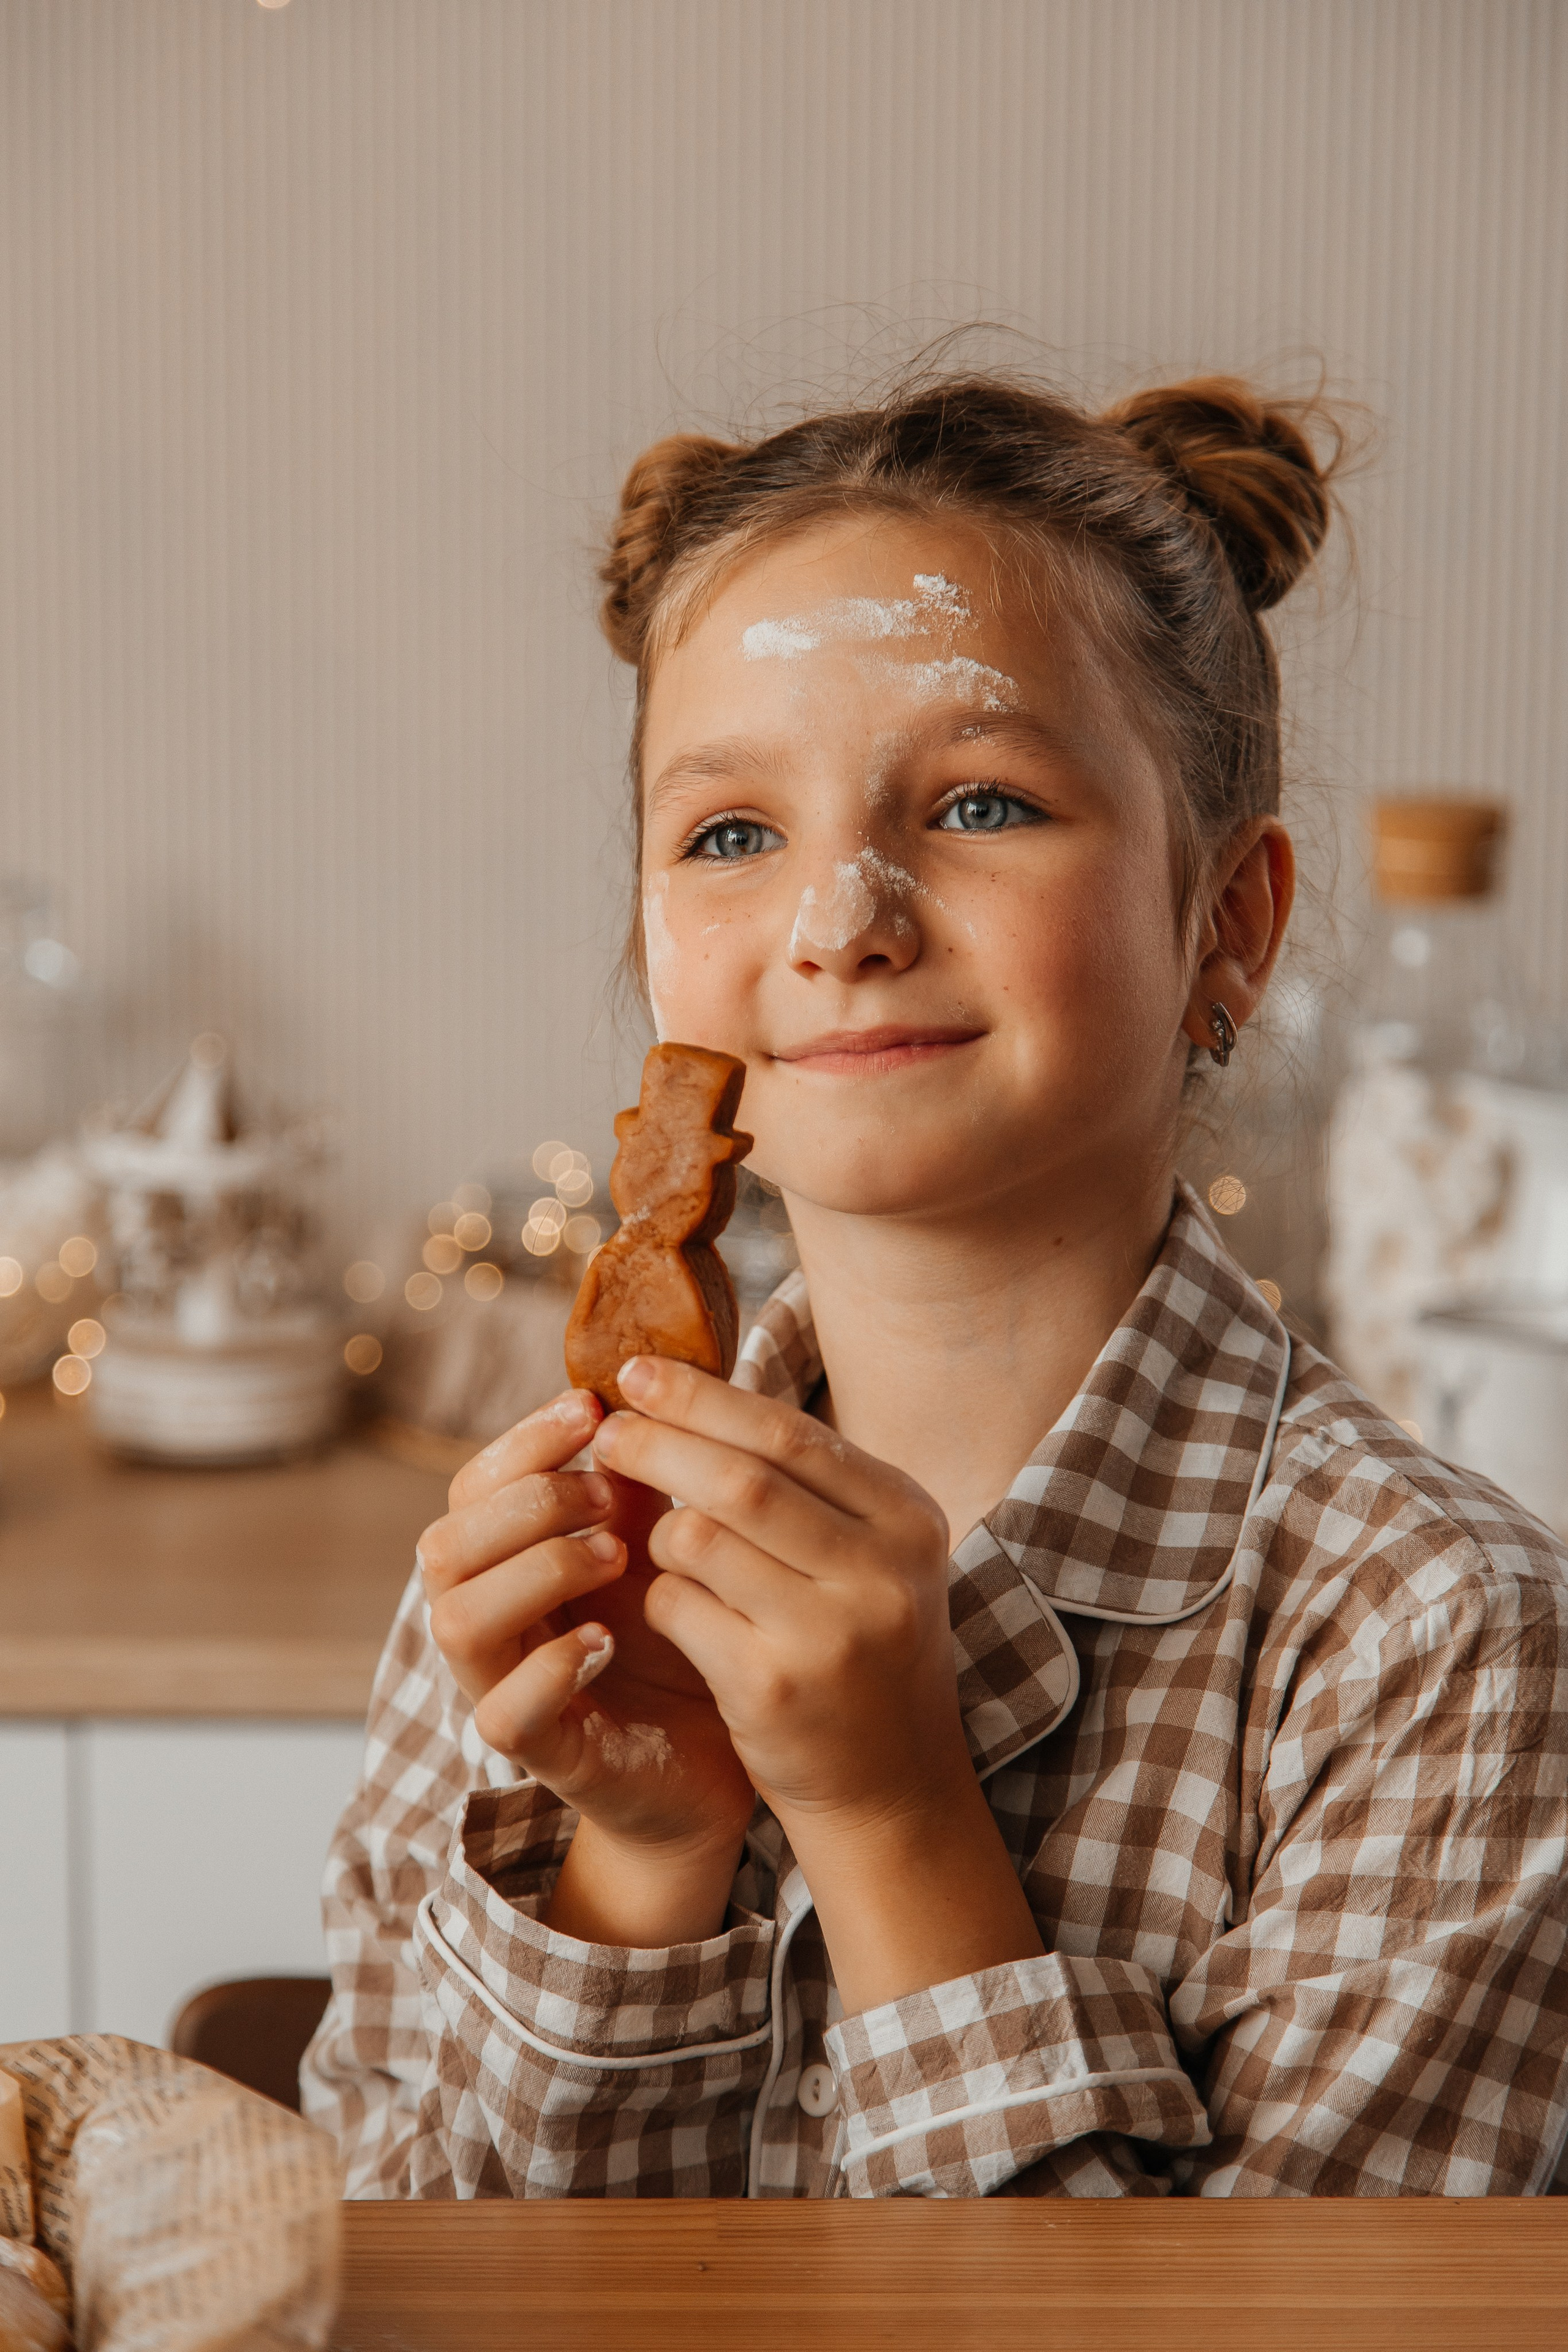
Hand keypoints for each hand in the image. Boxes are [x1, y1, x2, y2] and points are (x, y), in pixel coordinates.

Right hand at [418, 1388, 755, 1871]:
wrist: (718, 1754)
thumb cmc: (682, 1635)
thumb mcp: (662, 1539)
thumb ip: (638, 1476)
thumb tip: (646, 1380)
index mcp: (508, 1560)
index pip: (473, 1486)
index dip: (522, 1441)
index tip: (591, 1407)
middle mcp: (490, 1620)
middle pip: (443, 1545)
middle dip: (527, 1504)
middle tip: (611, 1496)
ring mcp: (504, 1687)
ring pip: (456, 1621)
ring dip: (536, 1572)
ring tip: (614, 1557)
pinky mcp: (542, 1754)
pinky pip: (503, 1713)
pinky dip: (551, 1667)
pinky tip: (608, 1638)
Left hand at [592, 1355, 1045, 2008]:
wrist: (892, 1785)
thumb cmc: (860, 1646)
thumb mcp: (865, 1555)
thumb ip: (803, 1484)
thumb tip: (686, 1390)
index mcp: (908, 1518)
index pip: (789, 1433)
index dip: (704, 1397)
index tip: (639, 1373)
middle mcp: (881, 1571)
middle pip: (740, 1477)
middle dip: (660, 1443)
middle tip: (608, 1430)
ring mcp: (830, 1633)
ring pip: (698, 1537)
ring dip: (655, 1529)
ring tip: (649, 1536)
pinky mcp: (772, 1688)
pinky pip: (677, 1607)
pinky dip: (657, 1595)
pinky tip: (666, 1607)